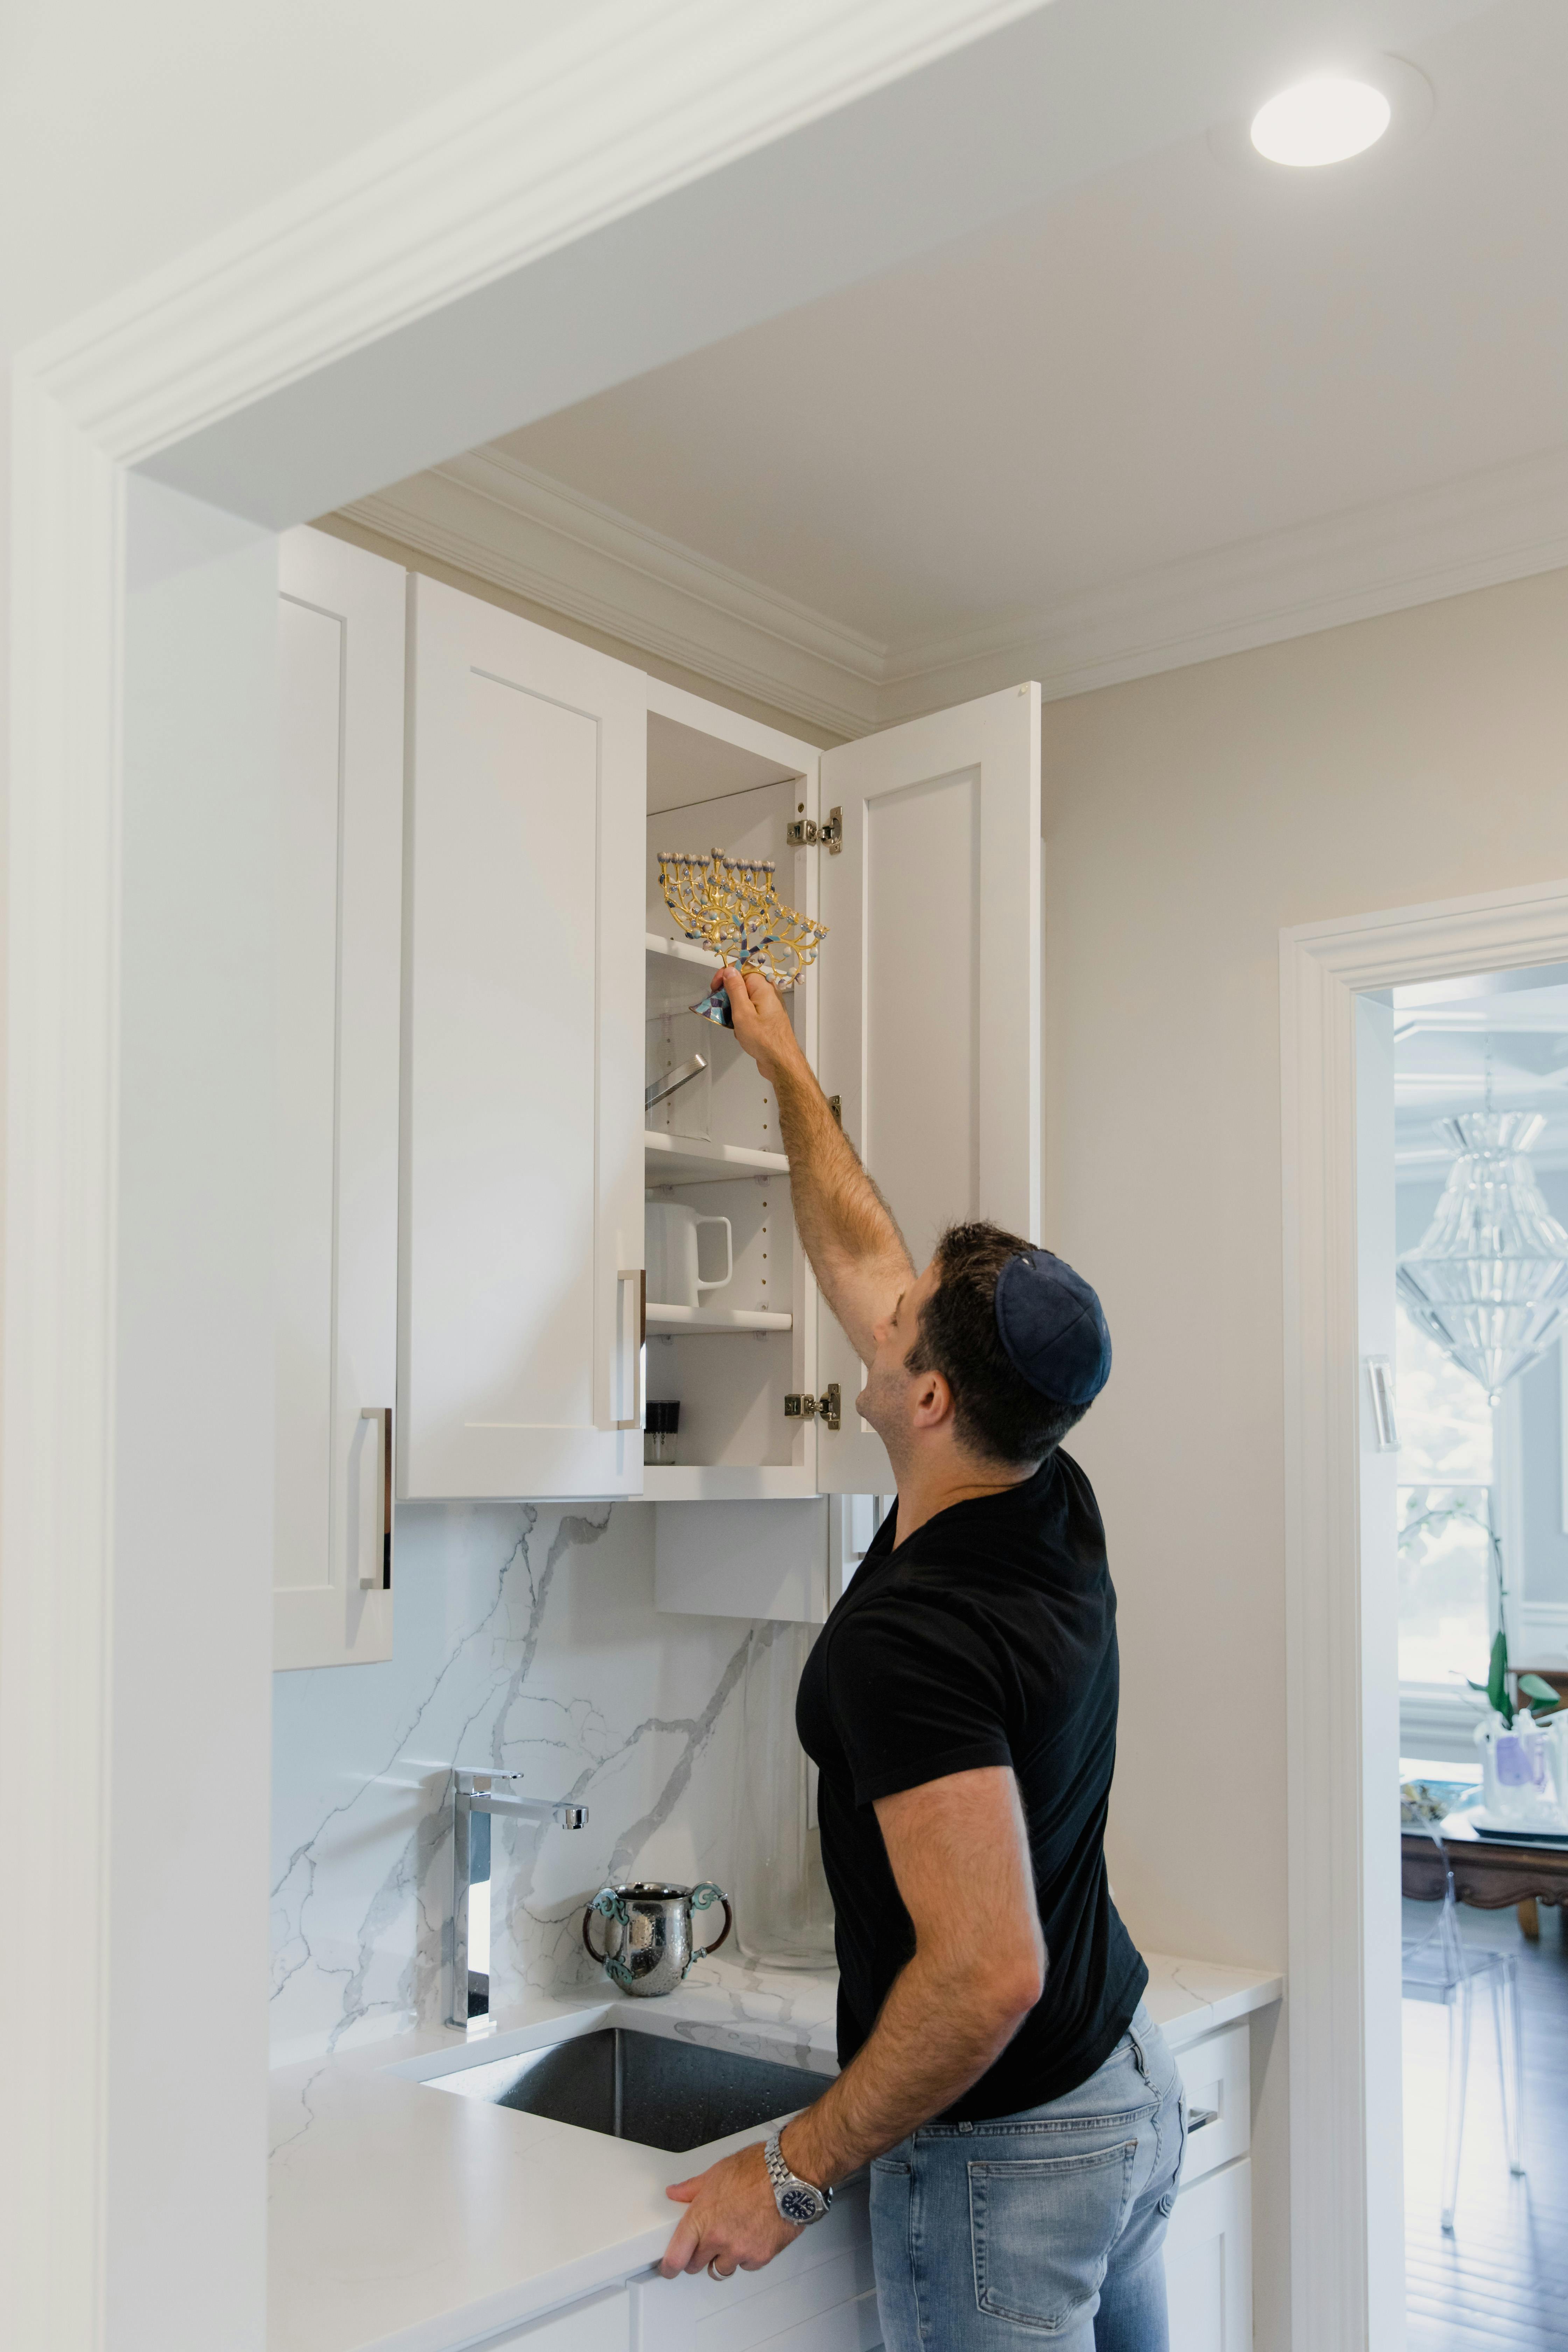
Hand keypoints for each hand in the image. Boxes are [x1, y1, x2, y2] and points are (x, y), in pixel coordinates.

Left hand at [659, 2141, 799, 2278]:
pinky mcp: (760, 2257)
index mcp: (701, 2218)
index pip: (676, 2257)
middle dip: (697, 2257)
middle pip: (696, 2266)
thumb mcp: (716, 2173)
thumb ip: (691, 2189)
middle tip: (704, 2244)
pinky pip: (746, 2266)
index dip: (669, 2267)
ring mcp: (739, 2251)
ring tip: (732, 2238)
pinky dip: (747, 2256)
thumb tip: (674, 2193)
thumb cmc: (754, 2169)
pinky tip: (752, 2236)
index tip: (669, 2268)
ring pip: (721, 2269)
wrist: (788, 2176)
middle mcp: (717, 2239)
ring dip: (723, 2258)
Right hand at [720, 968, 800, 1085]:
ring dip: (734, 1011)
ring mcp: (768, 1005)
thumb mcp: (742, 1011)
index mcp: (762, 987)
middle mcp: (767, 993)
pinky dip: (742, 1019)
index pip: (740, 970)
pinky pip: (749, 1011)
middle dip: (728, 997)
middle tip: (722, 1010)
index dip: (725, 976)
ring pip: (744, 1000)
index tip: (715, 988)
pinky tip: (741, 1031)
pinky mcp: (766, 1017)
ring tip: (734, 1025)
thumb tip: (729, 971)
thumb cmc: (763, 1039)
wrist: (780, 1061)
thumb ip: (735, 988)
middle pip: (741, 985)